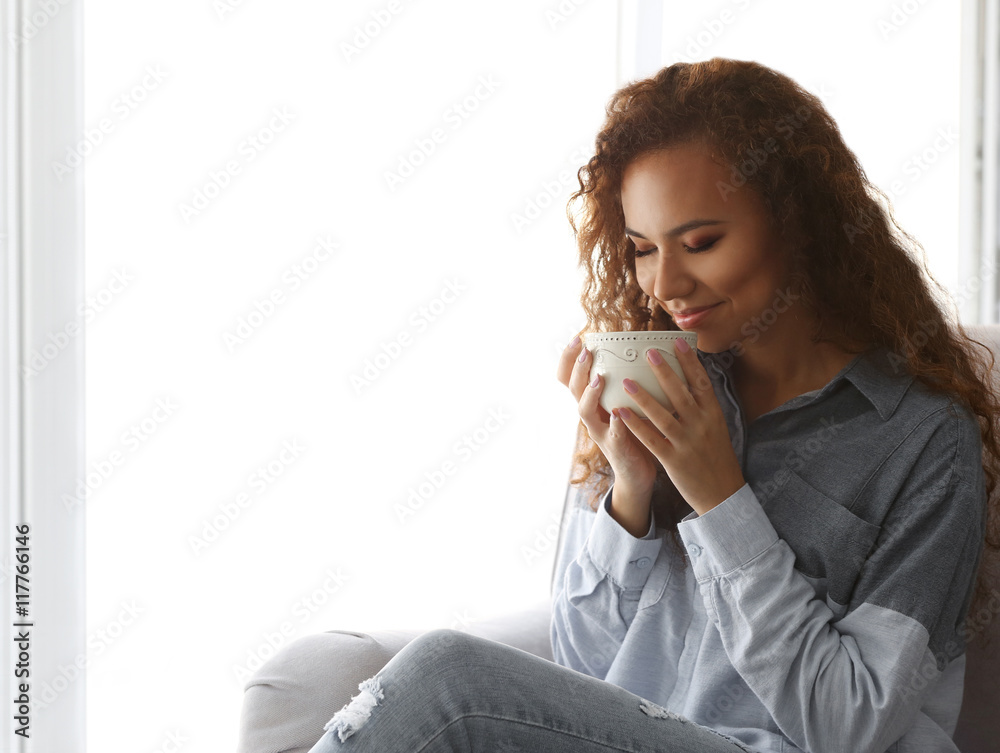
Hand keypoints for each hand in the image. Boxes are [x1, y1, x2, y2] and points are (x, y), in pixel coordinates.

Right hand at [556, 335, 659, 499]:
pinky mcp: (615, 447)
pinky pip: (612, 435)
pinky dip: (614, 424)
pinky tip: (619, 413)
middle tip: (587, 350)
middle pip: (573, 388)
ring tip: (598, 379)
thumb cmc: (633, 431)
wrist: (635, 472)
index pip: (569, 376)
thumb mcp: (622, 402)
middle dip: (577, 368)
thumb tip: (638, 347)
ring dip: (590, 393)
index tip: (577, 337)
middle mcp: (590, 414)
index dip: (568, 358)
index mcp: (591, 401)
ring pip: (584, 411)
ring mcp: (600, 431)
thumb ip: (624, 381)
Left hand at [615, 339, 745, 516]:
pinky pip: (651, 439)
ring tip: (626, 380)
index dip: (689, 361)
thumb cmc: (717, 458)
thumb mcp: (717, 428)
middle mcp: (701, 425)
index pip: (701, 382)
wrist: (724, 493)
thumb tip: (691, 381)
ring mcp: (687, 442)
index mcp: (713, 415)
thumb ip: (703, 407)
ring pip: (663, 415)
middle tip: (648, 351)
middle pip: (681, 393)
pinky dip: (635, 424)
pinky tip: (620, 412)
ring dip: (643, 396)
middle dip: (664, 371)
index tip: (677, 342)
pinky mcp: (673, 460)